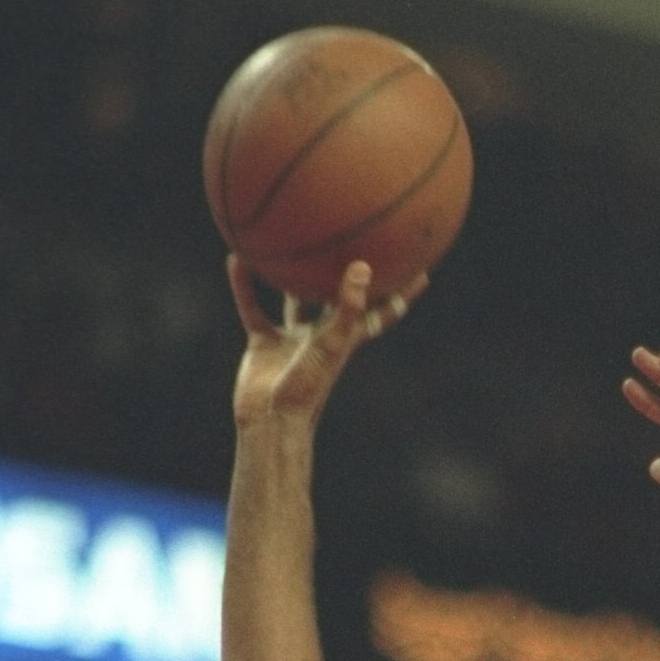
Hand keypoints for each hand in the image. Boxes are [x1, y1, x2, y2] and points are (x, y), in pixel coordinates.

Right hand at [230, 255, 418, 433]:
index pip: (383, 311)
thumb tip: (363, 266)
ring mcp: (293, 339)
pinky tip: (236, 259)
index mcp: (347, 338)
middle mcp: (322, 335)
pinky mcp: (264, 342)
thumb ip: (347, 307)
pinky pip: (253, 307)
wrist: (270, 420)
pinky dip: (244, 286)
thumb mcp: (331, 344)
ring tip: (292, 240)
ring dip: (292, 276)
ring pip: (295, 300)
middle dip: (352, 277)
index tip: (422, 269)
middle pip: (341, 299)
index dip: (403, 293)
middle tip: (361, 242)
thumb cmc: (307, 387)